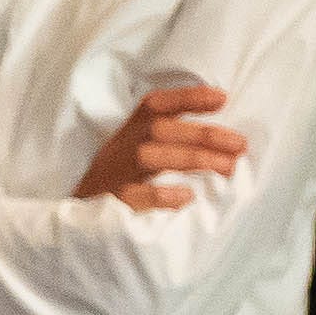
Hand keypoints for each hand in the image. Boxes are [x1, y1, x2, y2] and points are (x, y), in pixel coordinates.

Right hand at [75, 82, 242, 213]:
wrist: (75, 216)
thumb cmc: (119, 182)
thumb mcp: (136, 153)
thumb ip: (171, 141)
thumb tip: (225, 142)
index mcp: (129, 133)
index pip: (155, 106)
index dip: (187, 98)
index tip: (222, 99)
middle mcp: (120, 149)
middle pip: (159, 130)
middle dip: (203, 135)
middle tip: (240, 145)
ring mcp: (113, 175)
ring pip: (150, 157)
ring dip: (192, 159)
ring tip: (227, 168)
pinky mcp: (108, 202)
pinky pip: (132, 194)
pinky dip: (160, 194)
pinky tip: (186, 196)